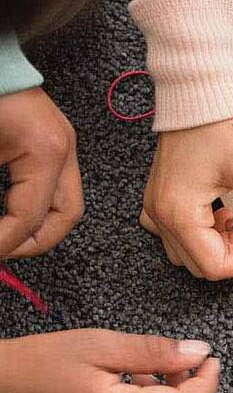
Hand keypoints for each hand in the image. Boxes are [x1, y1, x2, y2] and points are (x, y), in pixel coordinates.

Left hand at [0, 87, 82, 257]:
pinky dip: (36, 205)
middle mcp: (64, 150)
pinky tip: (11, 211)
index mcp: (45, 151)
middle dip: (33, 242)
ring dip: (38, 225)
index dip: (6, 242)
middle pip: (65, 216)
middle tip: (3, 252)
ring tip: (7, 236)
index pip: (31, 216)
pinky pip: (56, 186)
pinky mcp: (55, 140)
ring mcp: (65, 144)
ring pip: (65, 204)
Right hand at [140, 116, 232, 279]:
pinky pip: (183, 228)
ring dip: (224, 242)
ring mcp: (159, 203)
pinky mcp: (166, 192)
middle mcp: (161, 213)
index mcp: (178, 213)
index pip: (216, 266)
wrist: (201, 84)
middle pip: (203, 262)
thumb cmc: (221, 123)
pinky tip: (227, 209)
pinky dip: (208, 229)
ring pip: (193, 248)